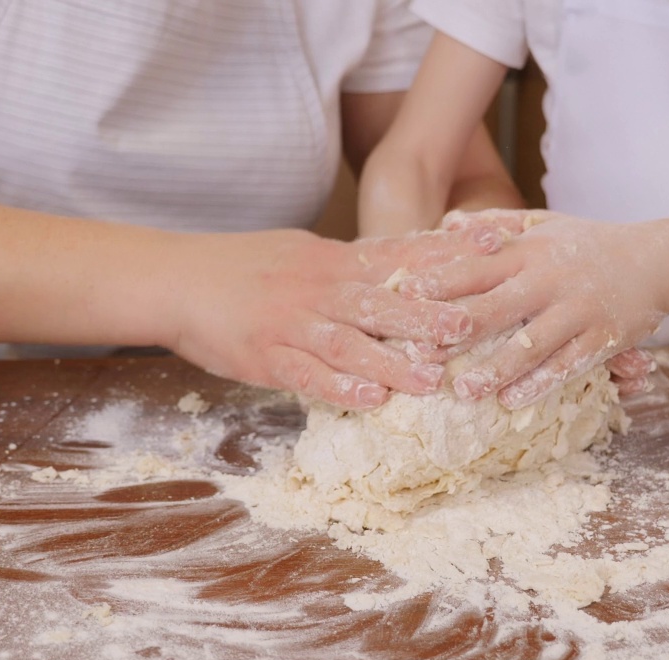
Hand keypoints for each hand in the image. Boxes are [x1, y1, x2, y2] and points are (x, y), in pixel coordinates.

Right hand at [167, 228, 501, 409]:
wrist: (176, 279)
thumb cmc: (242, 267)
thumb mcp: (303, 253)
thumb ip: (351, 265)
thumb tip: (400, 268)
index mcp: (333, 261)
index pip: (398, 255)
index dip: (445, 254)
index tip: (492, 248)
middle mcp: (319, 288)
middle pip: (382, 301)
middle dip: (427, 315)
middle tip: (471, 327)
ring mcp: (292, 321)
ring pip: (350, 342)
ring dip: (392, 361)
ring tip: (430, 379)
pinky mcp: (266, 355)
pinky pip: (308, 373)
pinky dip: (340, 388)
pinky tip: (371, 403)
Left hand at [398, 210, 668, 408]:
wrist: (659, 258)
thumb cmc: (589, 242)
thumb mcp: (543, 223)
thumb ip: (495, 225)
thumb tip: (445, 224)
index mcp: (530, 251)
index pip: (477, 266)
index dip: (442, 281)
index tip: (407, 295)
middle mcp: (550, 279)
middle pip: (496, 307)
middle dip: (457, 332)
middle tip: (420, 353)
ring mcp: (578, 309)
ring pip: (531, 344)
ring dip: (495, 369)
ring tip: (463, 391)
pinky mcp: (603, 337)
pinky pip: (568, 363)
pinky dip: (541, 383)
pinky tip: (513, 401)